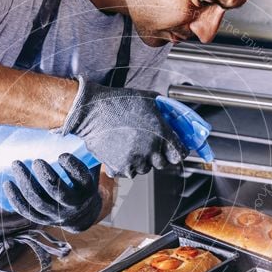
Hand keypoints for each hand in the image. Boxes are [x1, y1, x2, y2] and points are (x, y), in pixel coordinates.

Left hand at [3, 153, 101, 232]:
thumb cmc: (80, 179)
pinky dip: (16, 199)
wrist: (82, 212)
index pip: (82, 178)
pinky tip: (7, 184)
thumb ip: (77, 147)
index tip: (62, 156)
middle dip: (46, 177)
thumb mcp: (86, 164)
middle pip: (58, 193)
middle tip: (36, 161)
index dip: (72, 167)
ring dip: (25, 184)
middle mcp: (73, 204)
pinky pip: (28, 212)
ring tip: (16, 165)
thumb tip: (54, 130)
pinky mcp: (43, 219)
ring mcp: (57, 215)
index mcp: (87, 188)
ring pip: (39, 202)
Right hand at [60, 77, 188, 177]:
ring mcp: (135, 160)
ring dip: (141, 161)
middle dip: (158, 155)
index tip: (174, 150)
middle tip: (148, 145)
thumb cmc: (118, 102)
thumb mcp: (149, 99)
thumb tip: (175, 117)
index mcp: (161, 132)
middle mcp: (150, 149)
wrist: (91, 111)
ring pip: (145, 169)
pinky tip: (120, 151)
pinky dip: (125, 165)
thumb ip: (165, 111)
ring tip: (131, 146)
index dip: (178, 151)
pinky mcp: (120, 167)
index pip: (180, 153)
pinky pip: (128, 172)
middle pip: (163, 163)